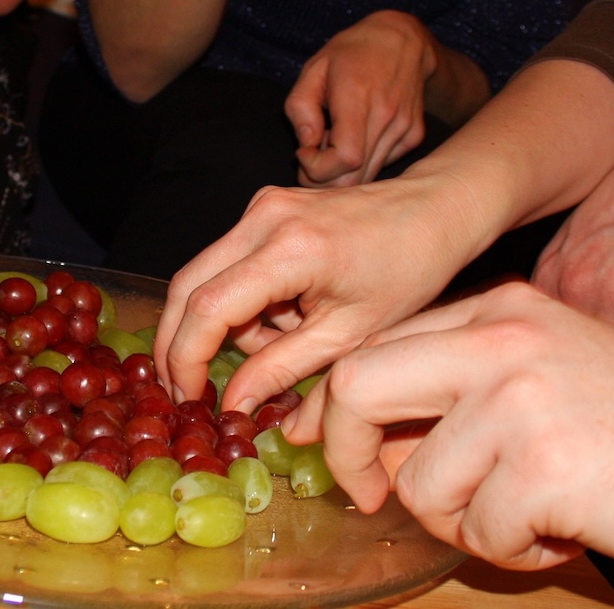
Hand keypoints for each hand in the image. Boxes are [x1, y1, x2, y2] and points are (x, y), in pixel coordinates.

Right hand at [155, 172, 478, 411]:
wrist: (433, 212)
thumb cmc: (407, 273)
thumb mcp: (349, 337)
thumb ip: (282, 370)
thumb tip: (231, 405)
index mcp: (290, 250)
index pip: (208, 307)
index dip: (186, 358)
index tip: (188, 398)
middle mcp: (263, 218)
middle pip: (186, 285)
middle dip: (179, 343)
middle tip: (187, 390)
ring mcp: (259, 207)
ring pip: (204, 276)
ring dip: (224, 323)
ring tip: (283, 341)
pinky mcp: (262, 208)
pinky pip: (228, 262)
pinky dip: (241, 300)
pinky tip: (287, 313)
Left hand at [284, 281, 613, 575]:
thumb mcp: (544, 371)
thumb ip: (462, 386)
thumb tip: (376, 442)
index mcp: (497, 309)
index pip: (375, 349)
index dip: (343, 411)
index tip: (345, 453)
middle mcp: (500, 339)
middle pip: (359, 386)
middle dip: (349, 453)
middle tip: (372, 495)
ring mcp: (521, 398)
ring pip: (419, 482)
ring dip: (461, 522)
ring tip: (524, 519)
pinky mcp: (546, 465)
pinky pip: (478, 530)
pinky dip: (511, 550)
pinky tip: (560, 532)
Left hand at [286, 11, 433, 186]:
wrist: (402, 41)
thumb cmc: (351, 54)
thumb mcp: (313, 69)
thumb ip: (300, 108)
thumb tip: (307, 145)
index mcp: (358, 98)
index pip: (345, 157)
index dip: (317, 168)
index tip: (303, 152)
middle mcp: (387, 116)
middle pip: (355, 178)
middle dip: (323, 180)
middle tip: (310, 160)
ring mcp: (404, 128)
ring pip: (368, 177)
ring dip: (342, 172)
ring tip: (331, 143)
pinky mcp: (413, 135)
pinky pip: (382, 165)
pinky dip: (362, 163)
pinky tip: (354, 138)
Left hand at [532, 121, 613, 340]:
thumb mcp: (571, 238)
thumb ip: (553, 280)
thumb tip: (534, 319)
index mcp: (552, 274)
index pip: (544, 332)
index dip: (560, 342)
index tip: (572, 343)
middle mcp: (579, 285)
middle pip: (578, 348)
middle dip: (591, 353)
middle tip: (607, 345)